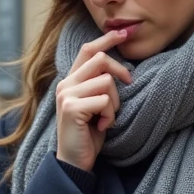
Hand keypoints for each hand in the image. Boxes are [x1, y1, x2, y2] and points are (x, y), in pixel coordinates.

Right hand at [55, 29, 133, 171]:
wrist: (75, 161)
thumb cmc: (90, 133)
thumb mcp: (95, 104)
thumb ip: (100, 85)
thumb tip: (122, 68)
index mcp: (71, 80)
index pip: (88, 49)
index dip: (107, 39)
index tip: (125, 32)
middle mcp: (65, 84)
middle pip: (101, 60)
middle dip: (120, 74)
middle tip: (128, 86)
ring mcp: (66, 95)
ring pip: (106, 82)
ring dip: (115, 103)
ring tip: (107, 118)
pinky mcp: (71, 108)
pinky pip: (104, 101)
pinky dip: (110, 115)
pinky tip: (103, 127)